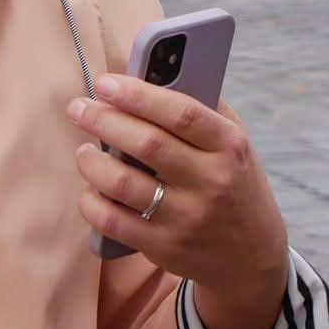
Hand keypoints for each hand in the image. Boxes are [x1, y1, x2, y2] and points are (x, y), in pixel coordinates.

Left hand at [69, 76, 289, 328]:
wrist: (250, 254)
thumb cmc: (233, 182)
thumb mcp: (234, 143)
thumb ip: (202, 109)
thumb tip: (150, 75)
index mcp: (230, 146)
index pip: (180, 112)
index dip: (138, 94)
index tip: (105, 83)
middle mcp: (211, 181)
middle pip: (146, 144)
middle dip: (103, 120)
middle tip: (78, 108)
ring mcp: (187, 217)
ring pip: (122, 183)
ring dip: (91, 162)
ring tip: (84, 150)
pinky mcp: (164, 247)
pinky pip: (112, 221)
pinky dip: (91, 201)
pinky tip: (90, 188)